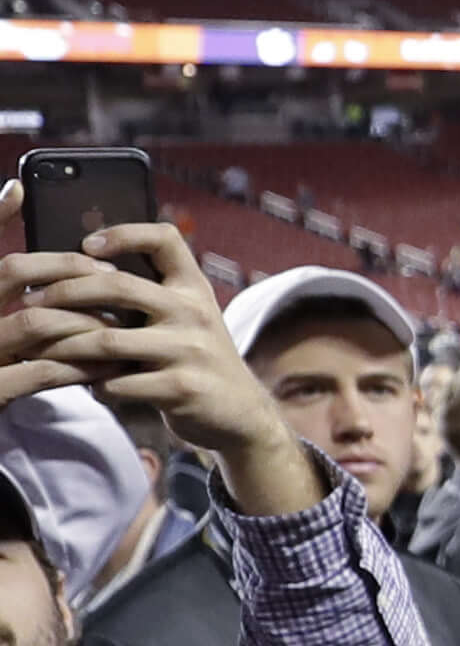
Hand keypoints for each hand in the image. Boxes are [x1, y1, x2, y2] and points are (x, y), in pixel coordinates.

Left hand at [0, 209, 317, 514]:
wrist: (240, 412)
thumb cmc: (196, 357)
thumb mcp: (187, 316)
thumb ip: (149, 294)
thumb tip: (80, 269)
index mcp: (193, 287)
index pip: (165, 239)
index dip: (124, 233)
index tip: (86, 245)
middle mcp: (195, 312)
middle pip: (119, 286)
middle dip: (66, 292)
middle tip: (32, 303)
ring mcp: (190, 350)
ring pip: (108, 340)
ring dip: (65, 346)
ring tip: (40, 349)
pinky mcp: (182, 388)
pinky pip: (120, 383)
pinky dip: (96, 385)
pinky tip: (89, 386)